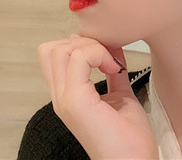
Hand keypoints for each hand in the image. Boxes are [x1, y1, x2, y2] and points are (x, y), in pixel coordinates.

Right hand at [38, 35, 157, 158]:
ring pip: (61, 50)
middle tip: (106, 55)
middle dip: (83, 41)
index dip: (80, 44)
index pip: (55, 55)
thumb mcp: (120, 94)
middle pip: (52, 49)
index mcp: (69, 95)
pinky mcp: (77, 102)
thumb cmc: (129, 138)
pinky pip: (79, 59)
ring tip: (110, 63)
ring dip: (91, 47)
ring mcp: (66, 100)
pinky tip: (114, 69)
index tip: (107, 54)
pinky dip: (99, 54)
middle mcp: (62, 97)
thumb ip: (113, 71)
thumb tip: (113, 46)